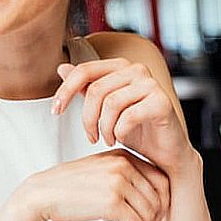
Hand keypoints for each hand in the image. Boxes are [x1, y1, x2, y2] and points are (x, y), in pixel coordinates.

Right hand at [19, 149, 169, 220]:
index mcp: (122, 156)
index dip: (163, 200)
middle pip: (158, 197)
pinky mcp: (112, 202)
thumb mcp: (100, 171)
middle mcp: (123, 166)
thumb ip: (124, 177)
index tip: (155, 214)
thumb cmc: (68, 187)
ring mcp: (118, 183)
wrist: (43, 194)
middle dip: (155, 218)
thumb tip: (150, 198)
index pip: (160, 178)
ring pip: (149, 213)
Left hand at [52, 58, 193, 176]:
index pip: (84, 70)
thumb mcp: (104, 109)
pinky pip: (128, 116)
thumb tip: (62, 68)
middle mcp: (137, 70)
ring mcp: (151, 84)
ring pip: (110, 103)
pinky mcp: (162, 102)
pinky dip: (120, 132)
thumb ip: (86, 88)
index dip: (65, 91)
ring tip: (108, 139)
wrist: (165, 153)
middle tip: (91, 137)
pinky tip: (122, 139)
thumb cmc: (137, 130)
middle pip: (96, 90)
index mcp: (121, 66)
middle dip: (87, 118)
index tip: (55, 111)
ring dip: (104, 128)